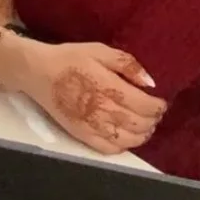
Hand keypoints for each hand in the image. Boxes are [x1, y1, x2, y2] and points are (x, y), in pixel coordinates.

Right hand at [21, 42, 166, 155]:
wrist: (38, 72)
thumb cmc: (70, 58)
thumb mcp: (100, 50)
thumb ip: (127, 64)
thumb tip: (150, 82)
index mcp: (110, 87)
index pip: (145, 105)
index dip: (158, 106)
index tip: (161, 102)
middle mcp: (103, 110)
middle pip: (140, 125)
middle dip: (153, 120)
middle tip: (154, 113)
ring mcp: (92, 126)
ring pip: (128, 140)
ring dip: (142, 135)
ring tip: (144, 125)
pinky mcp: (82, 135)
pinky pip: (109, 149)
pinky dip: (123, 146)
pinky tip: (125, 136)